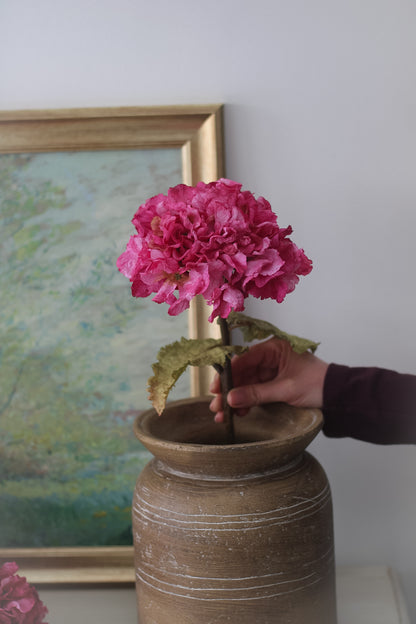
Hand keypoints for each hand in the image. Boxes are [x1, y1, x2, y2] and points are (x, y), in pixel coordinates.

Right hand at [209, 337, 328, 422]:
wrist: (338, 396)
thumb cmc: (317, 384)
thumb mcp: (285, 389)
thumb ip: (257, 394)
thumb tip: (231, 398)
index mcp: (275, 348)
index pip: (244, 359)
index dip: (228, 374)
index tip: (216, 388)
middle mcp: (271, 357)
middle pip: (243, 373)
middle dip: (229, 390)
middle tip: (217, 405)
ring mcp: (272, 371)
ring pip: (246, 384)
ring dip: (235, 399)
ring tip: (224, 414)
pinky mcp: (274, 384)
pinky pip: (255, 392)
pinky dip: (247, 402)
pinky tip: (239, 413)